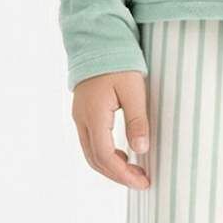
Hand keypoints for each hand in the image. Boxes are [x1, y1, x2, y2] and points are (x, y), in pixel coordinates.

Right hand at [71, 70, 150, 188]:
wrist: (98, 41)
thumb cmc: (119, 62)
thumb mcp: (134, 89)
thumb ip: (137, 120)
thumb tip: (141, 150)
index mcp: (93, 116)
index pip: (105, 156)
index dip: (124, 174)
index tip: (144, 181)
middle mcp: (81, 120)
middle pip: (95, 160)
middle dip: (118, 176)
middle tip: (142, 181)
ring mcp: (79, 118)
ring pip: (91, 154)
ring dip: (111, 167)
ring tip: (135, 172)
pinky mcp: (82, 114)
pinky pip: (91, 143)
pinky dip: (106, 156)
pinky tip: (124, 155)